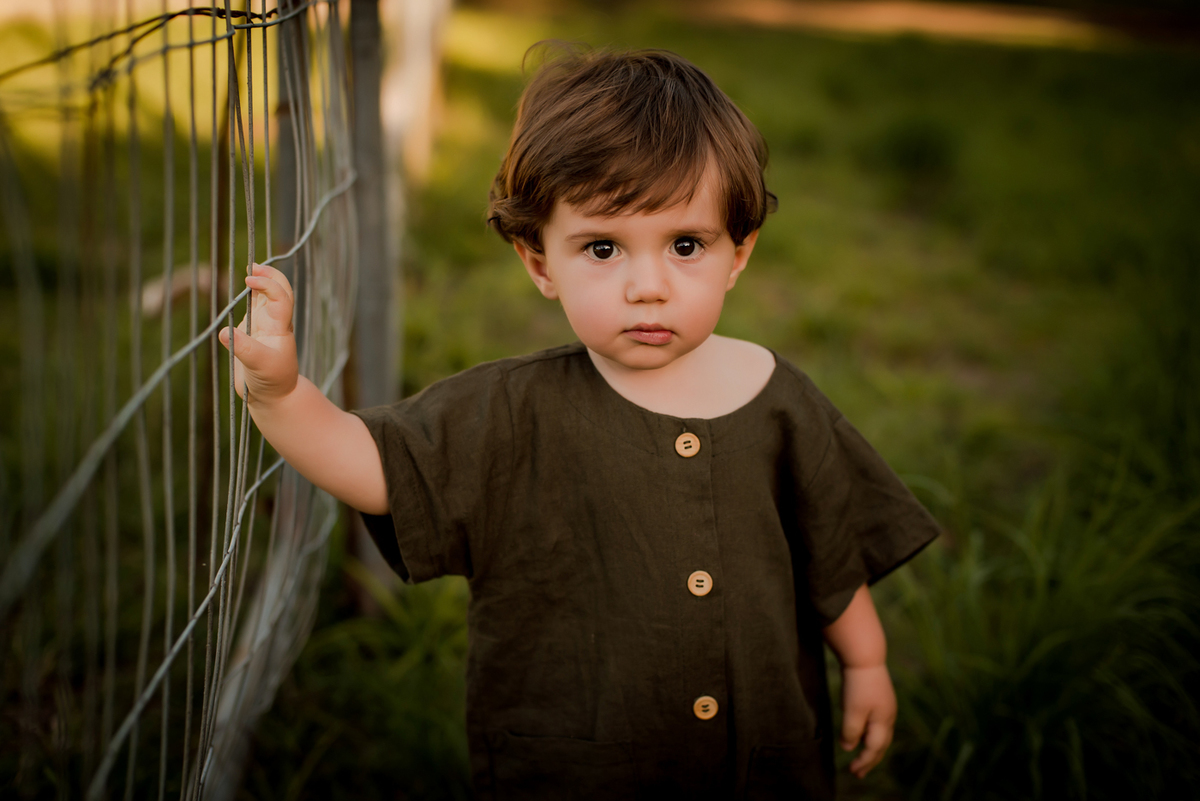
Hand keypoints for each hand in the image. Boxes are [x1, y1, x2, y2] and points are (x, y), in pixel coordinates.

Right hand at [217, 263, 297, 404]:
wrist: (273, 396)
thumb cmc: (272, 381)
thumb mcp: (259, 366)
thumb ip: (244, 348)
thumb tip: (225, 332)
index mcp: (279, 326)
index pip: (280, 297)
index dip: (268, 284)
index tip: (249, 280)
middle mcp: (273, 322)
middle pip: (279, 291)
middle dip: (270, 276)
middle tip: (253, 265)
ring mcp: (262, 326)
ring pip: (266, 297)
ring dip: (261, 282)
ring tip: (251, 270)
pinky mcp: (250, 333)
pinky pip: (252, 308)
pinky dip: (249, 296)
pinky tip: (245, 289)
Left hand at [840, 663, 895, 777]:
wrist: (865, 657)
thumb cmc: (858, 685)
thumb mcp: (852, 711)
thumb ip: (851, 732)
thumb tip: (848, 749)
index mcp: (884, 721)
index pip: (874, 749)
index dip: (864, 761)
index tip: (853, 772)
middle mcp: (889, 717)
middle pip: (881, 745)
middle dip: (870, 760)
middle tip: (859, 773)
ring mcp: (886, 707)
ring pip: (881, 735)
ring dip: (871, 749)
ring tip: (862, 758)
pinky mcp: (880, 699)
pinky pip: (877, 724)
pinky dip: (870, 735)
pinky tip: (863, 735)